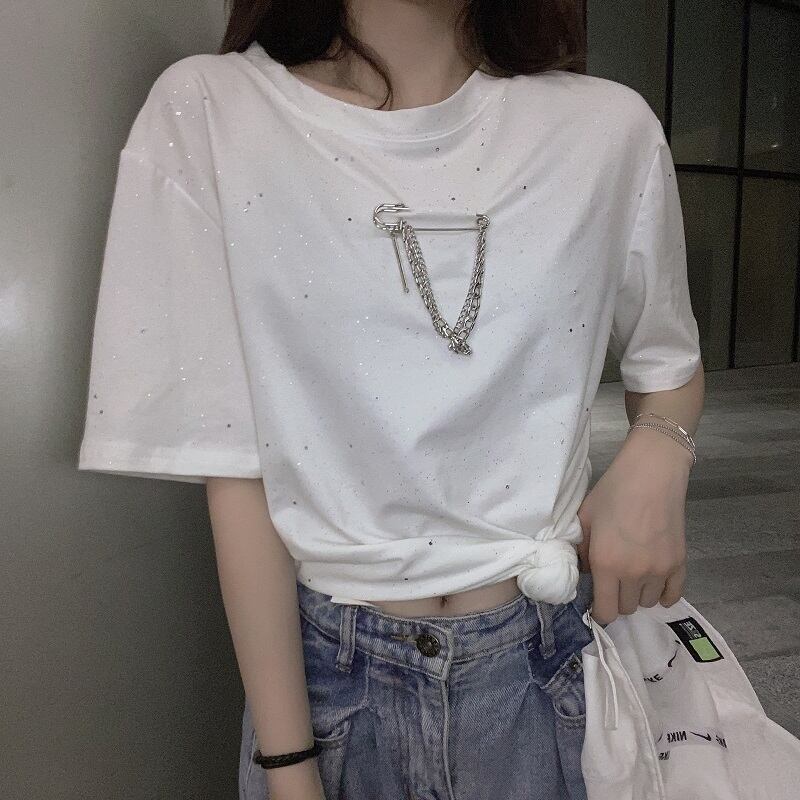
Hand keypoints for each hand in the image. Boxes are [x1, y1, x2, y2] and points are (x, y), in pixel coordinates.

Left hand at [574, 426, 691, 624]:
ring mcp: (660, 570)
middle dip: (617, 599)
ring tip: (632, 574)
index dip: (599, 611)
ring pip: (647, 602)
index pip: (605, 610)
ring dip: (638, 594)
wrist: (651, 473)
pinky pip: (672, 595)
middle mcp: (634, 574)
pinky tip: (654, 584)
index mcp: (606, 564)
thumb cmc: (613, 491)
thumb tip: (584, 573)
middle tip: (612, 581)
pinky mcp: (679, 562)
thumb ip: (582, 551)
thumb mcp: (585, 519)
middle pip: (626, 608)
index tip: (596, 602)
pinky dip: (663, 594)